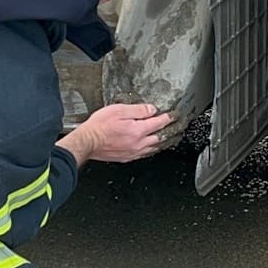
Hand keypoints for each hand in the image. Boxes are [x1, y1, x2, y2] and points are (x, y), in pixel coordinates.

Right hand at [59, 103, 174, 164]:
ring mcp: (133, 152)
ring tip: (173, 137)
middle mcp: (138, 143)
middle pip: (161, 137)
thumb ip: (137, 110)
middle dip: (172, 131)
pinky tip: (154, 147)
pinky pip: (145, 154)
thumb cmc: (99, 126)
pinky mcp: (127, 157)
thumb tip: (151, 110)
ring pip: (155, 148)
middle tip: (180, 126)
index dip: (169, 117)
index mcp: (137, 130)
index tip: (175, 114)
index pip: (159, 123)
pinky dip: (153, 149)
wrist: (87, 142)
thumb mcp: (118, 110)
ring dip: (165, 142)